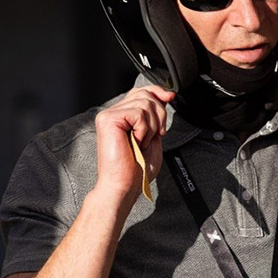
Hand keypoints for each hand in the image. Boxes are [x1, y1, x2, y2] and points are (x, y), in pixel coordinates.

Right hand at [92, 85, 173, 205]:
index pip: (141, 91)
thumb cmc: (137, 168)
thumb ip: (157, 116)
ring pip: (144, 103)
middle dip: (159, 115)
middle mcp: (113, 112)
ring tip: (142, 142)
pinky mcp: (108, 120)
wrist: (125, 185)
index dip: (158, 92)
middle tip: (153, 137)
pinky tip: (136, 141)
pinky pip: (138, 113)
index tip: (170, 98)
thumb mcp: (153, 136)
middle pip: (146, 94)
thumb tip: (166, 96)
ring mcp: (108, 115)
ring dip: (152, 126)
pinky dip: (144, 130)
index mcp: (123, 116)